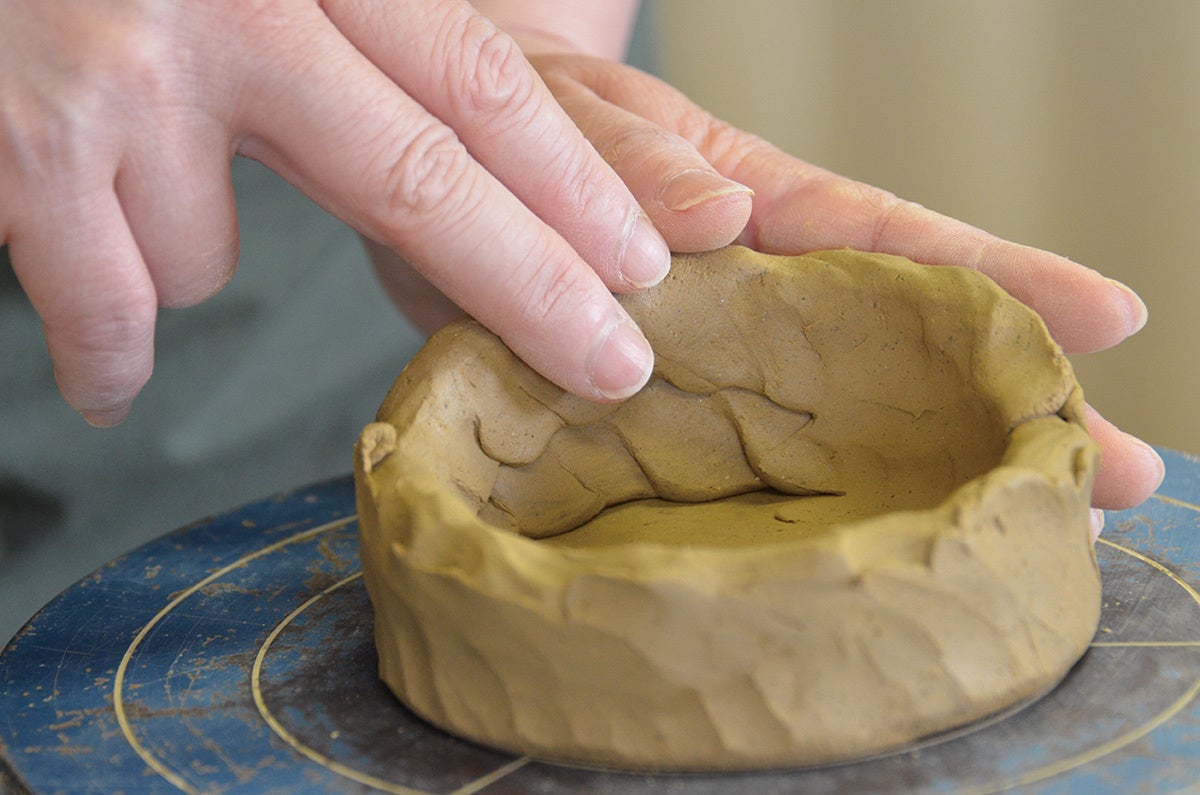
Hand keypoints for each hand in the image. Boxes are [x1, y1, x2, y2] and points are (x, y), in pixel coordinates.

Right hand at [1, 0, 669, 425]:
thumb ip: (350, 44)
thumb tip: (476, 175)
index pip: (482, 82)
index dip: (574, 185)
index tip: (648, 269)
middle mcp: (242, 0)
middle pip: (422, 178)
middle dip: (530, 289)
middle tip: (613, 367)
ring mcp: (135, 66)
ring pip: (217, 257)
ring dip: (186, 248)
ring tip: (122, 180)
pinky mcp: (36, 143)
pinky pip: (118, 308)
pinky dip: (110, 351)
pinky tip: (108, 370)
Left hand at [527, 53, 1161, 512]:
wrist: (443, 163)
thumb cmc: (522, 123)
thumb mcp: (569, 121)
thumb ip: (628, 167)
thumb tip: (719, 220)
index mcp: (746, 200)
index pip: (884, 237)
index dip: (993, 277)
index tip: (1105, 320)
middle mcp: (750, 287)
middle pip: (898, 345)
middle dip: (1007, 399)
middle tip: (1119, 473)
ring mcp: (708, 357)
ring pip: (834, 415)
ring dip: (929, 467)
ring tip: (1039, 525)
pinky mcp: (646, 410)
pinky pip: (727, 462)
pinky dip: (793, 505)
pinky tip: (853, 548)